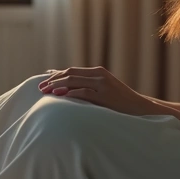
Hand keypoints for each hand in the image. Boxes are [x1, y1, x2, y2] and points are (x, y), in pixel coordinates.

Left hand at [38, 66, 156, 116]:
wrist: (139, 107)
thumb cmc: (120, 102)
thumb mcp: (103, 91)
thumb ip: (88, 87)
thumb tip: (68, 90)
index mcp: (97, 72)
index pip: (72, 70)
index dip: (56, 75)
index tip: (43, 80)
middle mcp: (98, 74)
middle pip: (70, 73)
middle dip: (53, 80)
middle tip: (40, 88)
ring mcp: (102, 84)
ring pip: (74, 80)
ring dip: (57, 85)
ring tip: (45, 91)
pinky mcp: (105, 95)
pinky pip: (83, 92)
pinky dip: (70, 93)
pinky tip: (59, 97)